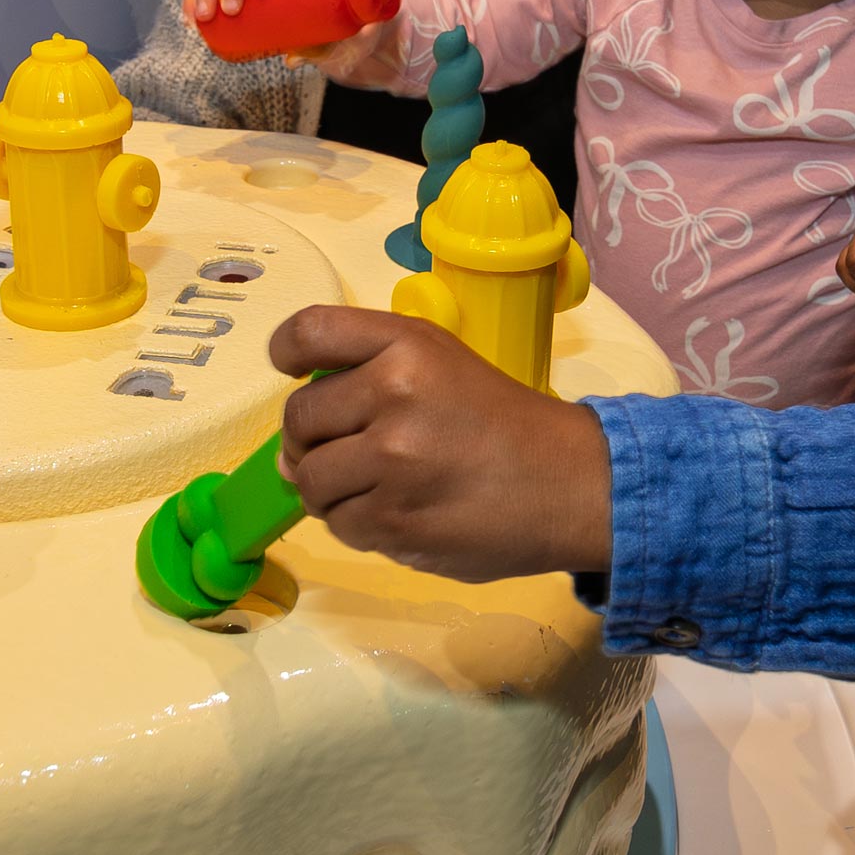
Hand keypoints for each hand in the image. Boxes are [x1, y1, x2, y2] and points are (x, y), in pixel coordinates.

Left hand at [270, 306, 614, 582]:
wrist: (568, 483)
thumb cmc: (503, 423)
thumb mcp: (444, 363)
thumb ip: (369, 377)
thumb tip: (290, 449)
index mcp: (408, 345)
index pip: (310, 332)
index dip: (286, 351)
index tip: (291, 369)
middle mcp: (394, 393)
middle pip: (299, 417)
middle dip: (311, 439)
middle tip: (352, 448)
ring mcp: (391, 461)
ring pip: (309, 478)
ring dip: (330, 488)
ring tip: (376, 486)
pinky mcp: (393, 520)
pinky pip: (337, 523)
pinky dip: (357, 523)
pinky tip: (399, 511)